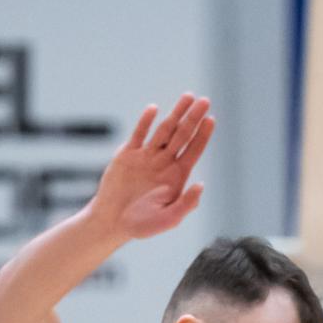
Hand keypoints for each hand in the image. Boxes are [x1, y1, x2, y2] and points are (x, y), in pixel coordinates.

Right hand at [90, 94, 212, 240]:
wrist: (111, 222)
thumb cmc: (140, 225)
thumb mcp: (168, 219)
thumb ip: (186, 204)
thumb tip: (201, 185)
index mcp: (176, 176)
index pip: (193, 151)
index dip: (203, 135)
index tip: (211, 119)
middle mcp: (164, 163)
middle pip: (182, 135)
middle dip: (193, 118)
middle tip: (205, 101)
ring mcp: (146, 156)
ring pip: (164, 130)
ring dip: (176, 114)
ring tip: (188, 97)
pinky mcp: (127, 154)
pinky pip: (139, 134)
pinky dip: (146, 122)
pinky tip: (154, 109)